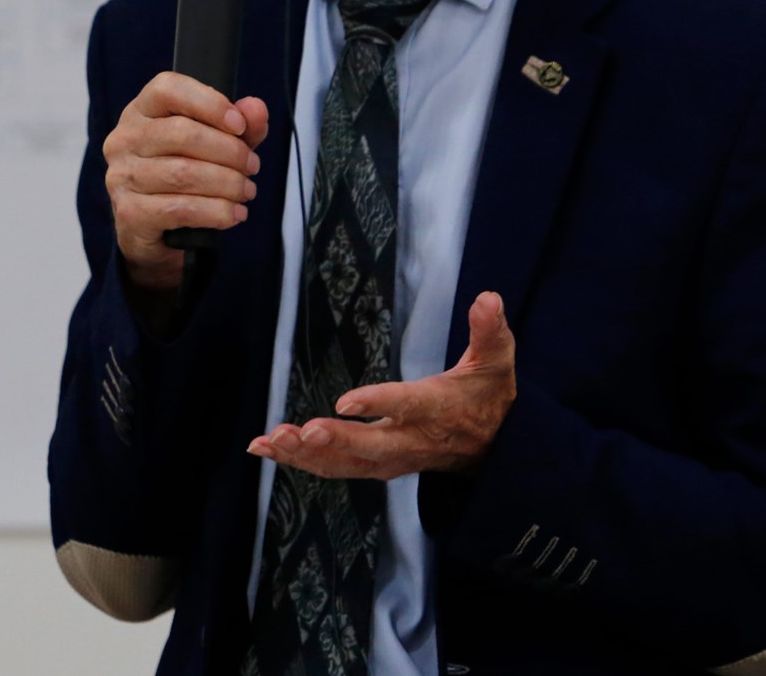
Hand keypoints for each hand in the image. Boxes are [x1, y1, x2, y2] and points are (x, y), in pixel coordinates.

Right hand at [104, 73, 269, 292]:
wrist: (151, 230)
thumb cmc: (182, 174)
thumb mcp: (216, 145)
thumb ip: (240, 126)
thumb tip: (256, 109)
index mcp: (141, 111)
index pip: (168, 89)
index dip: (209, 103)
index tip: (240, 125)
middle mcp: (124, 139)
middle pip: (182, 133)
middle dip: (229, 151)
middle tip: (252, 166)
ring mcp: (122, 176)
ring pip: (183, 174)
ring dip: (227, 183)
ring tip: (247, 191)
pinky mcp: (129, 212)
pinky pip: (180, 209)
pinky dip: (216, 212)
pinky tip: (234, 214)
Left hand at [247, 291, 516, 479]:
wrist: (493, 448)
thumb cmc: (488, 396)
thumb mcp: (497, 360)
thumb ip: (490, 330)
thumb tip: (488, 297)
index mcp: (437, 409)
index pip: (407, 406)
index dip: (377, 403)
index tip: (345, 402)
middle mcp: (411, 440)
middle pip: (370, 447)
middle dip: (334, 441)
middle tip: (301, 431)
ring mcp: (392, 458)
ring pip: (345, 464)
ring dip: (305, 455)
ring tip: (269, 442)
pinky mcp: (376, 465)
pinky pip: (335, 468)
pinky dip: (301, 461)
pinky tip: (269, 449)